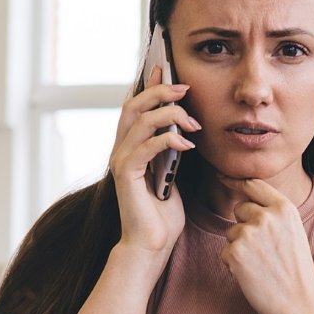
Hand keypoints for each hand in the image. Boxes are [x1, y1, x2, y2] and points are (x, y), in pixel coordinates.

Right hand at [109, 65, 200, 257]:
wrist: (151, 245)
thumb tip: (186, 130)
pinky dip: (167, 140)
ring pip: (139, 122)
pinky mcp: (126, 176)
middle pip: (133, 106)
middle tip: (184, 89)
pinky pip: (145, 147)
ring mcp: (121, 162)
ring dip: (168, 114)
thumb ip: (173, 152)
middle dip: (159, 92)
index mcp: (131, 147)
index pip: (136, 107)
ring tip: (192, 121)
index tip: (165, 68)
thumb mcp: (173, 175)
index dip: (148, 85)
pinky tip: (187, 144)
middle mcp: (121, 150)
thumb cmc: (164, 215)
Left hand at [218, 177, 313, 313]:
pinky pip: (225, 251)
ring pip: (231, 232)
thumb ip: (273, 215)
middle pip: (239, 209)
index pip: (254, 185)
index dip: (236, 180)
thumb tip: (244, 202)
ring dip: (239, 247)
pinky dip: (233, 264)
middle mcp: (266, 216)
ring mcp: (249, 233)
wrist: (298, 303)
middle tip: (263, 251)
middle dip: (244, 225)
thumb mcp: (293, 232)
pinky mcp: (235, 252)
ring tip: (261, 265)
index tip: (222, 176)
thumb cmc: (296, 271)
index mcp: (284, 208)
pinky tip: (252, 275)